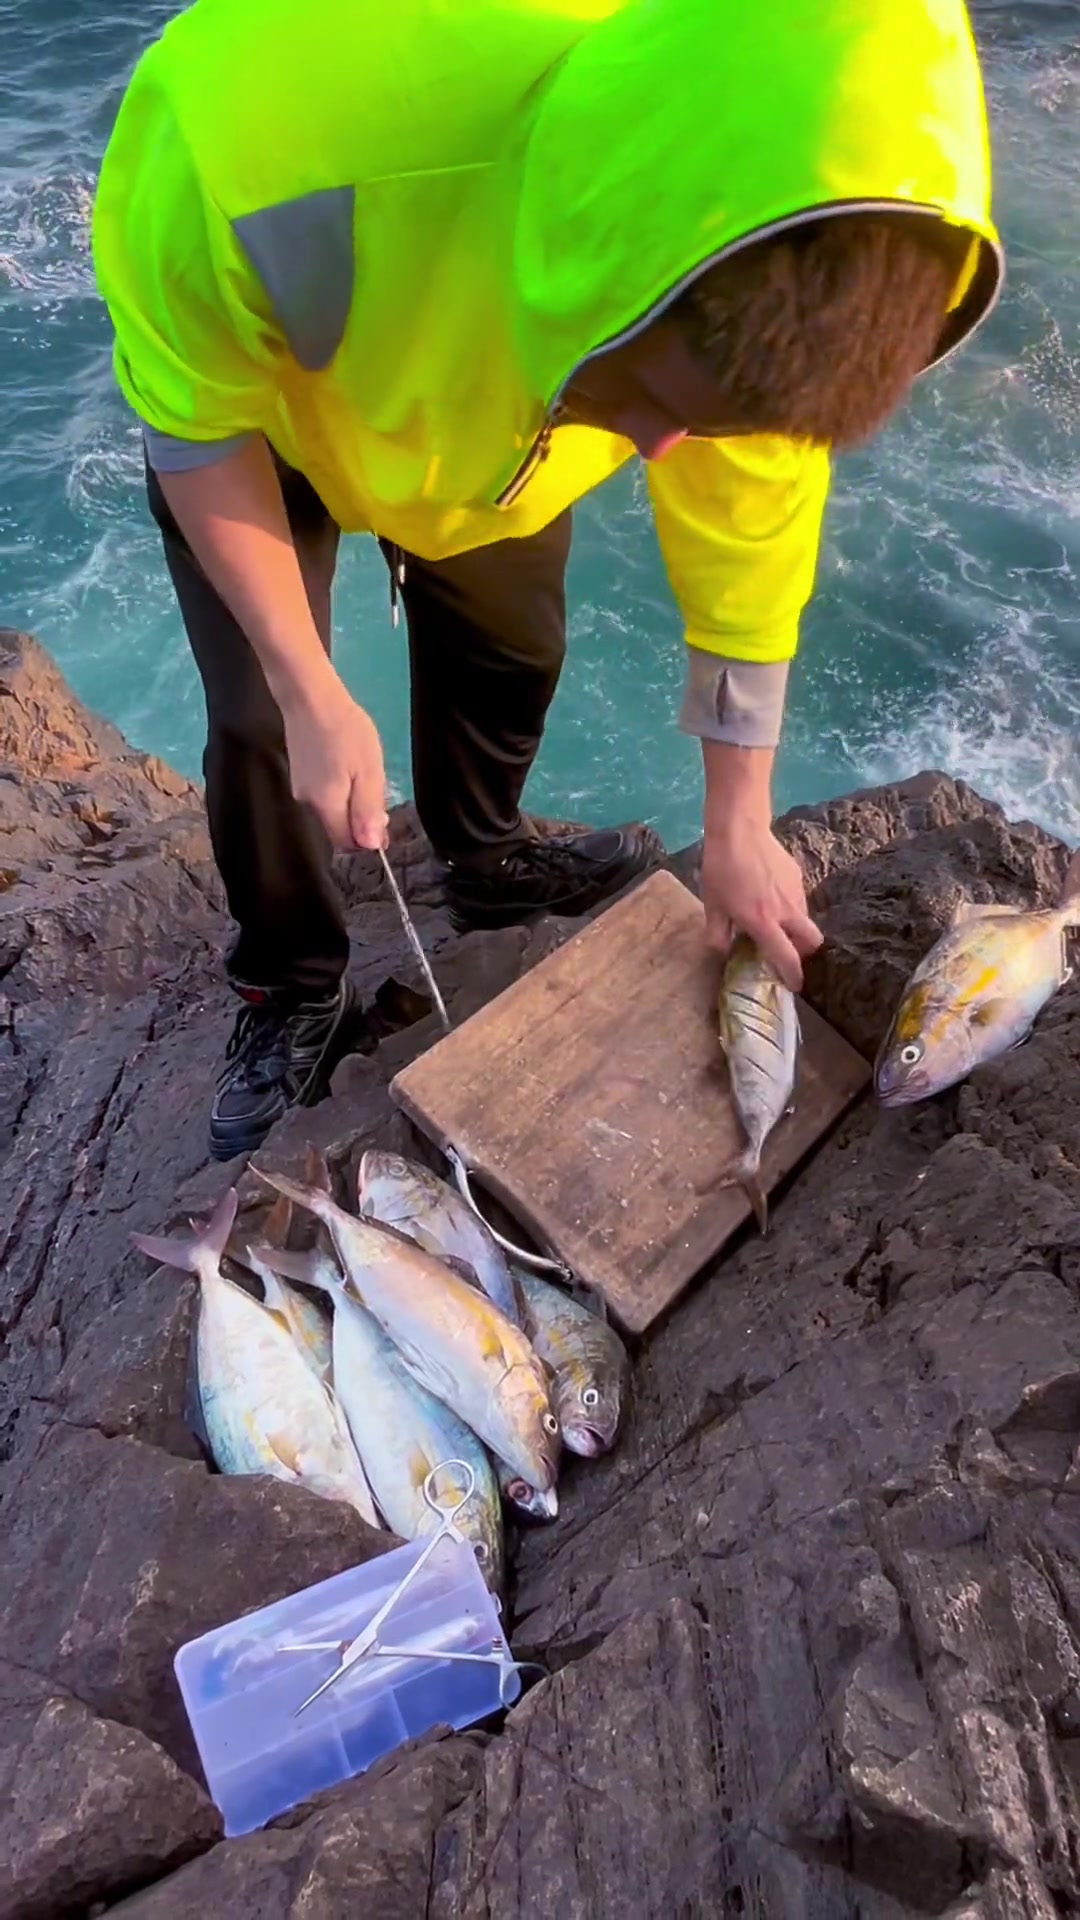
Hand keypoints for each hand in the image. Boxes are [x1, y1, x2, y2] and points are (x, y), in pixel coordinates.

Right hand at [283, 679, 388, 851]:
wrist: (310, 697)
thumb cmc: (345, 731)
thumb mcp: (368, 771)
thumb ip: (368, 810)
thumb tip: (370, 847)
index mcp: (326, 806)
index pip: (346, 843)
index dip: (367, 839)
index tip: (383, 820)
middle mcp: (307, 803)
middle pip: (338, 828)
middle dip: (359, 820)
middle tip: (377, 790)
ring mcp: (300, 788)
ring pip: (331, 811)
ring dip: (350, 803)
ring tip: (362, 772)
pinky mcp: (298, 773)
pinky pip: (323, 795)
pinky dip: (338, 790)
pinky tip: (346, 765)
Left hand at [702, 813, 821, 990]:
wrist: (738, 830)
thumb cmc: (721, 870)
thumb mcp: (712, 905)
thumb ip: (718, 934)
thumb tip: (723, 951)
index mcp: (764, 922)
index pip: (786, 957)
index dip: (793, 976)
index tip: (794, 986)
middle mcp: (786, 910)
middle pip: (812, 940)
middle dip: (804, 951)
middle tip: (787, 949)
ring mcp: (795, 892)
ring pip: (806, 918)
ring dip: (795, 927)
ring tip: (774, 920)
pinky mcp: (797, 875)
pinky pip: (799, 899)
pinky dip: (790, 906)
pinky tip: (770, 894)